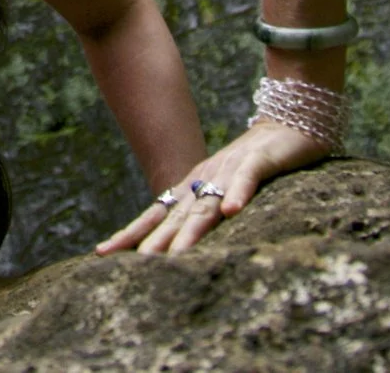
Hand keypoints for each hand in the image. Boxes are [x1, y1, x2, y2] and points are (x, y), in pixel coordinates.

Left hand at [95, 120, 328, 254]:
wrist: (286, 125)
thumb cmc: (253, 162)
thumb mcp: (222, 190)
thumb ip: (200, 212)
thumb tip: (175, 242)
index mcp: (192, 188)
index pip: (156, 215)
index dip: (131, 232)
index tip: (102, 252)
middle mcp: (204, 179)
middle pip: (177, 216)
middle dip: (157, 241)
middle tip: (137, 265)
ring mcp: (229, 169)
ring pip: (208, 204)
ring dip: (192, 230)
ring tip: (176, 254)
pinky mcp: (258, 160)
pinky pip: (246, 179)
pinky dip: (239, 194)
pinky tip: (232, 212)